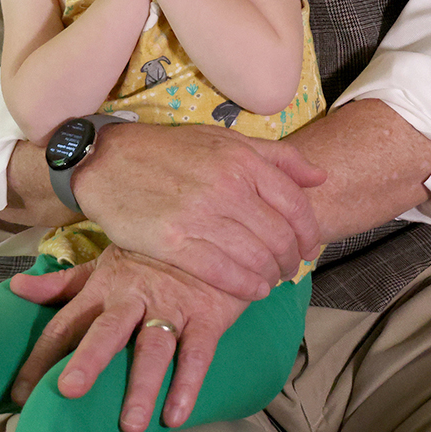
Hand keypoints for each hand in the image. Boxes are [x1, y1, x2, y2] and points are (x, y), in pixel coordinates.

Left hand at [8, 247, 249, 431]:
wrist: (216, 229)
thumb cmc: (154, 252)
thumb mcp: (108, 261)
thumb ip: (65, 282)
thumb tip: (17, 289)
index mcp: (106, 286)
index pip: (66, 324)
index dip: (41, 357)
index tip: (20, 393)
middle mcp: (134, 297)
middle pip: (108, 330)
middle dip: (89, 358)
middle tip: (70, 389)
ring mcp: (173, 306)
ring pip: (154, 347)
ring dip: (143, 386)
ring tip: (131, 423)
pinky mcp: (208, 315)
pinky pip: (199, 352)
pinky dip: (189, 383)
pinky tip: (177, 413)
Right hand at [74, 122, 325, 299]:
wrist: (110, 160)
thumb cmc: (172, 151)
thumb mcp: (227, 141)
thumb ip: (278, 158)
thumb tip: (321, 177)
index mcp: (243, 161)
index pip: (296, 205)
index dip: (309, 233)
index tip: (309, 248)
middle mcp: (227, 187)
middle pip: (279, 236)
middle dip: (292, 260)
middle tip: (290, 270)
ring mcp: (200, 215)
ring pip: (255, 257)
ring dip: (271, 276)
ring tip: (271, 281)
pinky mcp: (172, 241)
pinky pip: (223, 272)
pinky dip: (246, 286)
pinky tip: (253, 290)